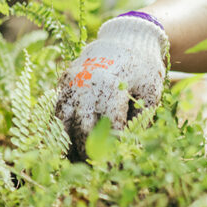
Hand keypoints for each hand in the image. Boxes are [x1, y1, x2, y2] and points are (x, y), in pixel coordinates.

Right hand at [55, 14, 167, 159]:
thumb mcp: (150, 92)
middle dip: (88, 152)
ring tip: (77, 162)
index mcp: (112, 87)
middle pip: (82, 127)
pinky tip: (66, 144)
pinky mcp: (65, 81)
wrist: (127, 37)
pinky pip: (57, 109)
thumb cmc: (144, 68)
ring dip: (69, 143)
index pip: (108, 128)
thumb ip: (139, 120)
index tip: (112, 167)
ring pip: (63, 120)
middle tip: (95, 170)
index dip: (110, 150)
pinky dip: (59, 128)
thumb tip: (129, 149)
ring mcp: (73, 82)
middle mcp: (87, 85)